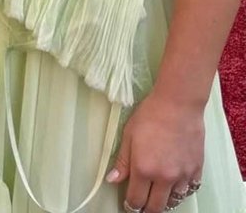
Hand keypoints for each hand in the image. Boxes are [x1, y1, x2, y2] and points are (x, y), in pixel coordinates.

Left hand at [106, 93, 203, 212]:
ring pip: (174, 201)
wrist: (178, 105)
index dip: (131, 206)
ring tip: (158, 193)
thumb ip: (122, 161)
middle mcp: (164, 178)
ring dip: (164, 200)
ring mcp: (182, 176)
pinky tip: (175, 183)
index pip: (136, 200)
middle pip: (156, 207)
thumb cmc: (150, 115)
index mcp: (143, 169)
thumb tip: (112, 180)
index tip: (129, 205)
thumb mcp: (129, 135)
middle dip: (147, 209)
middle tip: (142, 205)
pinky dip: (181, 190)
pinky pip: (189, 190)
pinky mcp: (196, 170)